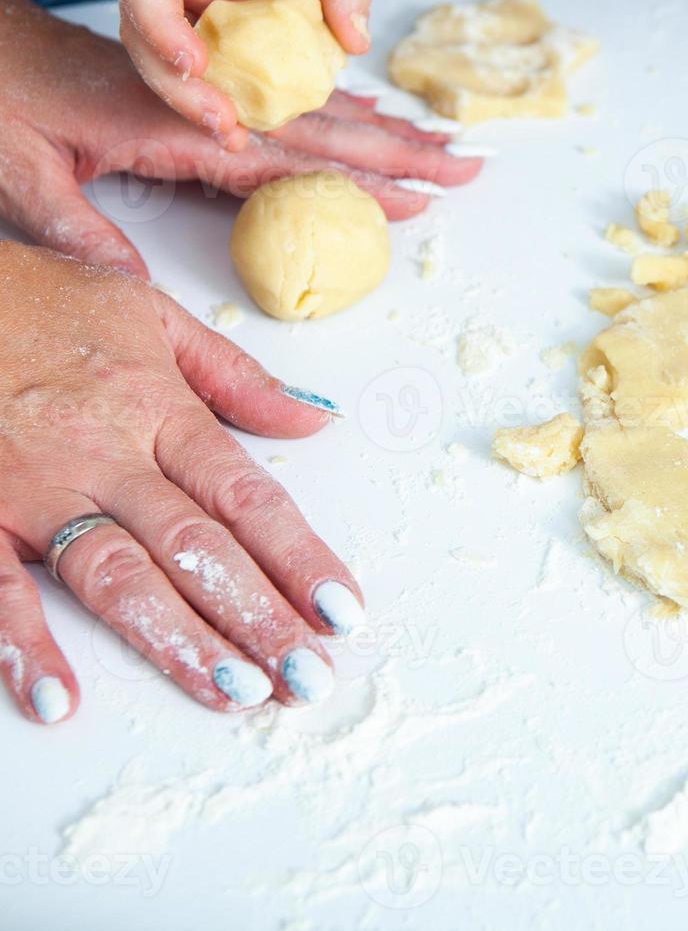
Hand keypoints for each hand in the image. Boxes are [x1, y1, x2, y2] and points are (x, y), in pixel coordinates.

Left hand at [0, 0, 479, 278]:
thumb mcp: (19, 174)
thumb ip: (79, 231)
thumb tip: (139, 290)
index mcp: (177, 124)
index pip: (289, 157)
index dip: (360, 179)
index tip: (418, 198)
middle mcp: (210, 104)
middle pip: (326, 131)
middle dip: (403, 152)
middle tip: (466, 168)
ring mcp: (212, 96)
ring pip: (317, 116)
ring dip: (384, 134)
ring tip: (441, 148)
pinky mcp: (204, 96)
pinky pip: (288, 111)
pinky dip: (339, 121)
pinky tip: (370, 128)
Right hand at [0, 242, 366, 723]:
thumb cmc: (38, 300)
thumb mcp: (150, 316)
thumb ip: (236, 376)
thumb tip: (316, 421)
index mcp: (158, 410)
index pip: (247, 496)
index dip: (300, 558)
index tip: (342, 611)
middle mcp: (105, 454)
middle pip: (197, 548)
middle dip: (257, 618)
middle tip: (306, 678)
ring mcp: (35, 487)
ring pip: (116, 575)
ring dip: (176, 641)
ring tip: (232, 695)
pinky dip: (26, 644)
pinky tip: (61, 699)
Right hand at [116, 0, 371, 146]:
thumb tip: (353, 42)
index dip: (158, 25)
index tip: (195, 64)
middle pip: (143, 28)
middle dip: (176, 84)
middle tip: (223, 123)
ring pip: (166, 50)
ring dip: (194, 98)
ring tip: (234, 136)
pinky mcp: (212, 9)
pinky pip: (204, 53)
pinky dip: (221, 87)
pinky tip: (249, 117)